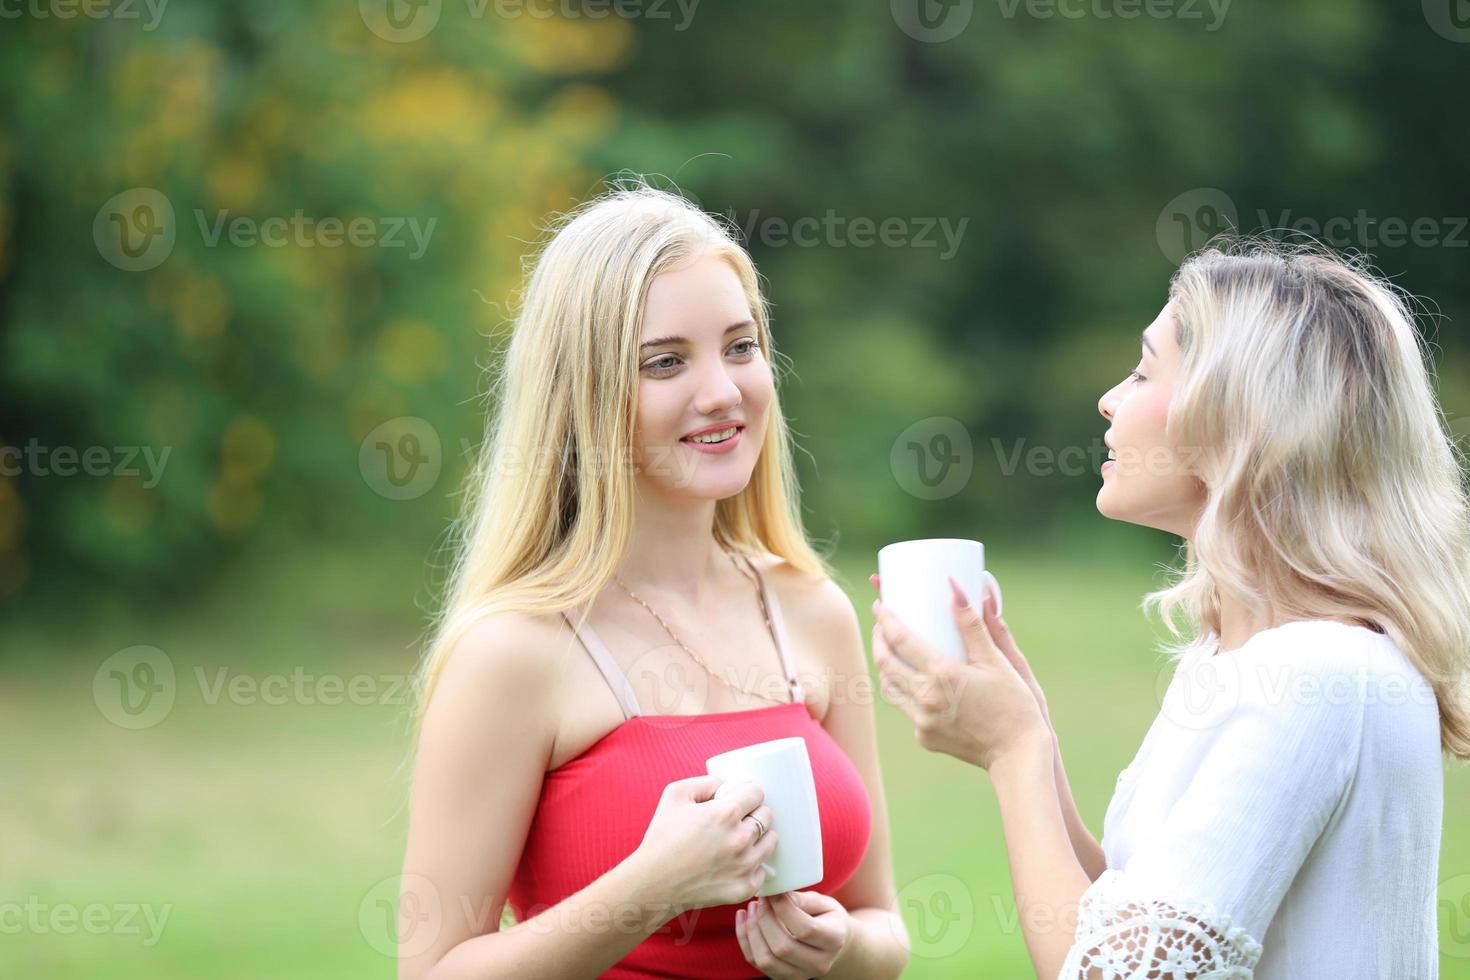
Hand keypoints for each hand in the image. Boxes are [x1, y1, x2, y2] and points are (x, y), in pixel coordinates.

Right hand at [633, 775, 778, 910]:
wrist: (653, 884)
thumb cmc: (661, 838)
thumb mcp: (675, 794)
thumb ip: (705, 782)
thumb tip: (725, 785)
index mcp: (725, 813)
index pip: (757, 793)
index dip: (749, 793)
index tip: (742, 798)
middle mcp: (740, 839)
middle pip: (767, 816)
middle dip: (755, 813)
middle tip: (739, 819)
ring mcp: (744, 866)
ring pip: (771, 841)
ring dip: (760, 837)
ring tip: (740, 840)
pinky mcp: (745, 888)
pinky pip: (763, 870)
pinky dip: (753, 865)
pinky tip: (736, 863)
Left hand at [735, 891, 852, 977]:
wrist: (832, 943)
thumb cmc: (827, 917)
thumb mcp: (824, 903)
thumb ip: (802, 899)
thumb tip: (776, 894)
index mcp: (834, 940)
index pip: (805, 929)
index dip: (784, 909)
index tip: (773, 893)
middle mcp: (819, 964)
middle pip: (783, 947)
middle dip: (765, 919)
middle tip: (760, 899)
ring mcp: (800, 975)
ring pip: (766, 960)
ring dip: (752, 931)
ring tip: (752, 908)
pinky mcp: (782, 977)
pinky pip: (755, 962)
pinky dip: (745, 940)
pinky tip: (744, 919)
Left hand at [869, 574, 1048, 770]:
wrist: (1018, 754)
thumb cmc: (1014, 703)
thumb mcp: (996, 659)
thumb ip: (972, 624)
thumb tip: (956, 588)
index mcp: (942, 674)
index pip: (900, 640)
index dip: (886, 620)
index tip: (881, 606)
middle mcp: (925, 698)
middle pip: (885, 663)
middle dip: (879, 640)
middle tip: (881, 626)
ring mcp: (922, 722)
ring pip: (890, 689)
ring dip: (886, 667)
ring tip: (891, 652)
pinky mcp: (925, 738)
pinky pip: (907, 710)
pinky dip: (906, 693)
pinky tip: (915, 684)